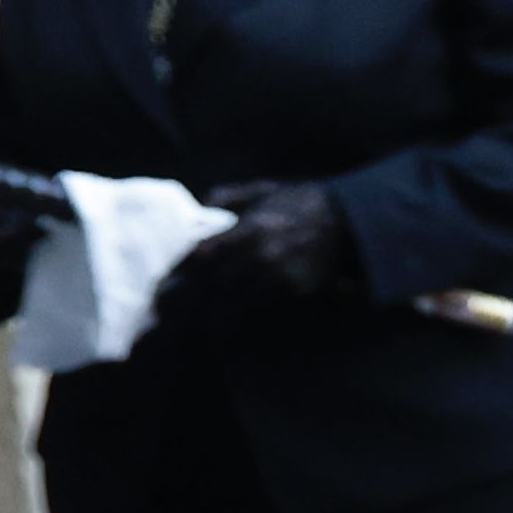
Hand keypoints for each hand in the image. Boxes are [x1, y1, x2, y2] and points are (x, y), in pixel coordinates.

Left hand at [154, 180, 355, 323]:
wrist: (352, 220)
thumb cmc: (305, 200)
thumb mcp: (265, 188)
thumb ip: (229, 196)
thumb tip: (199, 208)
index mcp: (245, 230)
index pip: (199, 256)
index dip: (177, 270)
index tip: (161, 281)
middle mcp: (257, 257)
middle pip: (209, 285)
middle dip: (185, 299)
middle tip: (163, 312)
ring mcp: (276, 279)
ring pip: (231, 303)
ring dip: (210, 313)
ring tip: (190, 324)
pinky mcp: (294, 294)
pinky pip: (260, 307)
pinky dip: (243, 315)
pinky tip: (229, 324)